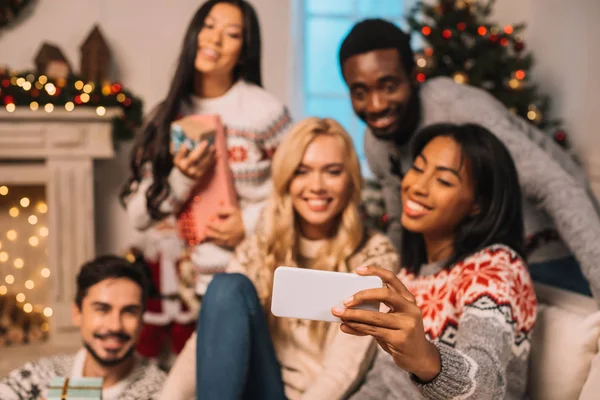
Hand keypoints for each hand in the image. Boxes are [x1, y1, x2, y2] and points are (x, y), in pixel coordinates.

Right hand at [173, 140, 214, 179]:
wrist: (186, 177)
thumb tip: (189, 140)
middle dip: (201, 149)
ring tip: (213, 147)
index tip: (191, 138)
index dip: (185, 147)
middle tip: (206, 142)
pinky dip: (213, 159)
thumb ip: (182, 149)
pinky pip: (208, 165)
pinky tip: (217, 154)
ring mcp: (193, 172)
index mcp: (179, 162)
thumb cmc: (183, 162)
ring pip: (203, 162)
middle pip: (194, 158)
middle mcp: (185, 167)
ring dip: (209, 154)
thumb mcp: (179, 157)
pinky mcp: (200, 174)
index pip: (181, 153)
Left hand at [205, 205, 244, 247]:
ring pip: (217, 242)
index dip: (209, 225)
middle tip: (204, 232)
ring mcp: (228, 241)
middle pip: (213, 236)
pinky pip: (223, 244)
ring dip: (212, 239)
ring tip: (208, 238)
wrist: (250, 226)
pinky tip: (217, 241)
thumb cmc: (241, 218)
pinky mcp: (232, 244)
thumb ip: (222, 211)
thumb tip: (215, 213)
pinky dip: (219, 242)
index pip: (213, 227)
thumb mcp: (232, 211)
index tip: (206, 223)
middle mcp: (225, 236)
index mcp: (223, 228)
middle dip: (208, 233)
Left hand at [331, 265, 440, 381]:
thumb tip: (345, 309)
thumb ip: (374, 312)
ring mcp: (407, 324)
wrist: (419, 357)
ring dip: (353, 315)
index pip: (392, 278)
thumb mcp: (393, 319)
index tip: (357, 270)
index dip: (375, 271)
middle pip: (384, 294)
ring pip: (375, 316)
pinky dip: (357, 327)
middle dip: (362, 296)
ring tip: (338, 313)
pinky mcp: (401, 339)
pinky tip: (346, 326)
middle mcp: (411, 309)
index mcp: (408, 299)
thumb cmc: (400, 334)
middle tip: (345, 301)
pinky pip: (373, 330)